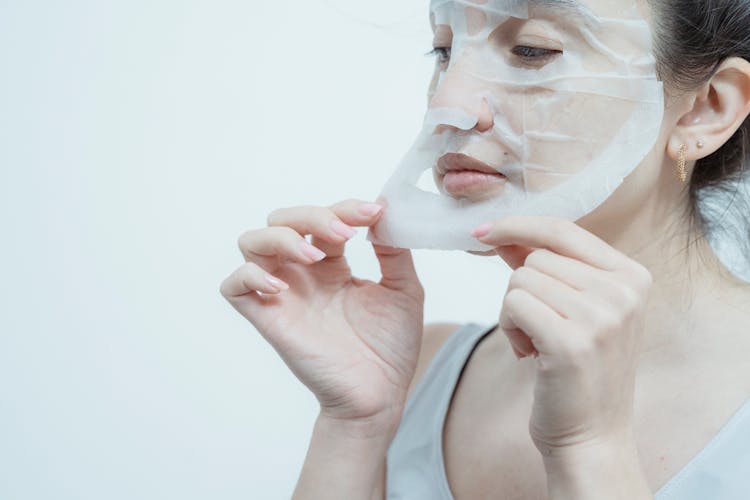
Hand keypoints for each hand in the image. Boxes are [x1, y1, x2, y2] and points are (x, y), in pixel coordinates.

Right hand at [220, 199, 424, 432]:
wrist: (379, 395)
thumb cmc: (390, 348)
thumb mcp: (404, 290)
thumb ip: (394, 251)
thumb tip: (385, 213)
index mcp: (333, 265)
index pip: (325, 219)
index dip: (346, 208)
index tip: (374, 213)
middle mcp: (303, 275)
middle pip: (283, 221)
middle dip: (311, 216)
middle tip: (344, 233)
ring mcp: (283, 294)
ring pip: (251, 242)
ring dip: (281, 238)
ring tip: (315, 258)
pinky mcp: (267, 318)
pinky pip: (234, 286)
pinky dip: (250, 275)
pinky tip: (281, 285)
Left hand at [472, 217, 652, 453]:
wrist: (592, 438)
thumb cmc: (580, 373)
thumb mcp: (575, 310)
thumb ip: (545, 267)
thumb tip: (504, 235)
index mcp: (632, 276)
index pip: (563, 229)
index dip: (518, 226)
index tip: (483, 231)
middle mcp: (623, 291)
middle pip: (536, 257)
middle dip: (520, 289)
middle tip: (538, 328)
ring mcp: (601, 315)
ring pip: (520, 280)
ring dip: (513, 312)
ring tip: (538, 344)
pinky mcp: (571, 340)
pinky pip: (512, 304)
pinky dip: (508, 328)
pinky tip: (530, 354)